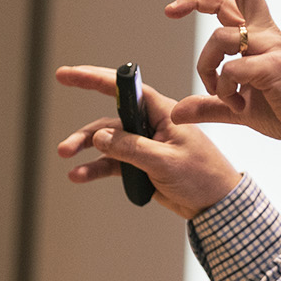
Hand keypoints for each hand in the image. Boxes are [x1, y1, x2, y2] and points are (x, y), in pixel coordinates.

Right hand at [55, 65, 240, 219]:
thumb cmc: (203, 176)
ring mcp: (144, 144)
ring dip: (86, 150)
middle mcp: (151, 124)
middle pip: (110, 119)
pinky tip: (80, 175)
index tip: (69, 74)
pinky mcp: (141, 163)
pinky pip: (112, 162)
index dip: (95, 78)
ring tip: (68, 160)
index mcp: (164, 112)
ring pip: (107, 142)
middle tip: (63, 144)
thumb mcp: (166, 161)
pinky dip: (95, 168)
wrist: (216, 205)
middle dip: (84, 130)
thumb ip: (132, 148)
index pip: (125, 88)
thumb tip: (100, 137)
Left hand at [164, 0, 280, 142]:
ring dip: (206, 66)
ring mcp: (272, 48)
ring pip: (220, 37)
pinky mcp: (275, 67)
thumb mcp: (240, 108)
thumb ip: (210, 106)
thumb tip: (177, 113)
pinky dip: (224, 90)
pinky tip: (237, 105)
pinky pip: (232, 69)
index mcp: (261, 36)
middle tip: (170, 9)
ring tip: (218, 93)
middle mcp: (266, 35)